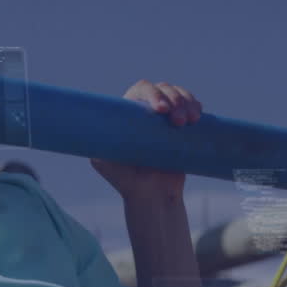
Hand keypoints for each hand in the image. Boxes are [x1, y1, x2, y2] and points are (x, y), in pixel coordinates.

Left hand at [90, 80, 201, 200]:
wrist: (153, 197)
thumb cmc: (126, 181)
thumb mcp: (103, 162)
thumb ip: (96, 144)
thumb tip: (88, 128)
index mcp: (128, 114)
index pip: (140, 91)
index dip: (153, 94)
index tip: (160, 110)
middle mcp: (146, 112)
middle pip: (163, 89)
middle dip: (174, 100)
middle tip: (178, 122)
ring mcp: (166, 118)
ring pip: (179, 95)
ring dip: (187, 102)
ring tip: (191, 121)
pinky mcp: (183, 127)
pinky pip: (191, 105)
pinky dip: (196, 105)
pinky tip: (198, 114)